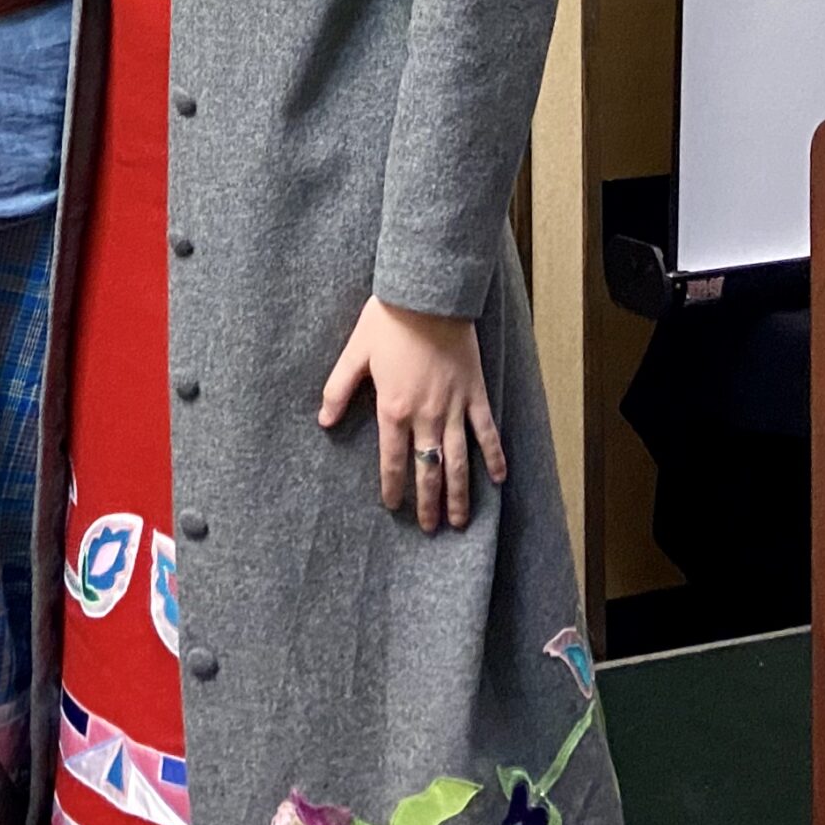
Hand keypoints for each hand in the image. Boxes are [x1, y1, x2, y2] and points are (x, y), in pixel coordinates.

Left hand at [318, 296, 506, 532]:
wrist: (429, 296)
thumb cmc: (389, 320)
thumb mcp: (355, 352)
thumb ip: (338, 388)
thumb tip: (324, 420)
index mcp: (393, 409)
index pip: (392, 460)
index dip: (393, 487)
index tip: (393, 506)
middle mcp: (426, 416)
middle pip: (428, 470)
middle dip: (428, 503)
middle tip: (429, 528)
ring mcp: (455, 407)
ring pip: (459, 461)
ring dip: (460, 494)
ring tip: (460, 521)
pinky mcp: (476, 393)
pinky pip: (488, 432)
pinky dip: (495, 456)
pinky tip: (499, 479)